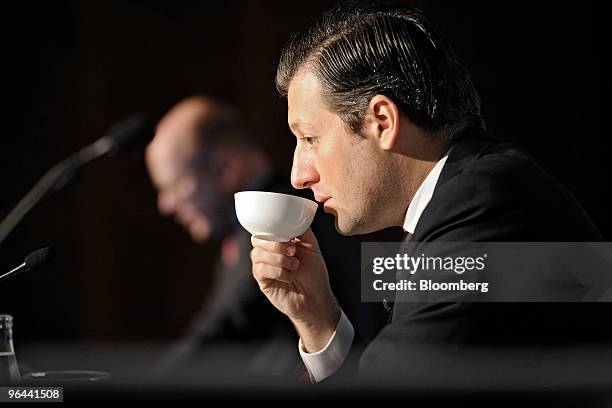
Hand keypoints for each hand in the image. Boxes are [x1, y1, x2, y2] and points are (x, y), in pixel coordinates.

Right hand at [250, 228, 339, 351]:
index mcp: (278, 243)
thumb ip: (303, 231)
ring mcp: (264, 267)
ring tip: (295, 266)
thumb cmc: (314, 274)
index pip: (265, 230)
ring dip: (278, 258)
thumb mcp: (312, 247)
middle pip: (257, 240)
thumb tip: (295, 215)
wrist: (316, 298)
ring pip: (257, 254)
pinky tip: (289, 277)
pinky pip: (260, 270)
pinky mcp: (262, 281)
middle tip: (293, 250)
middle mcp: (268, 253)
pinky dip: (277, 271)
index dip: (273, 229)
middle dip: (275, 244)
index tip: (290, 237)